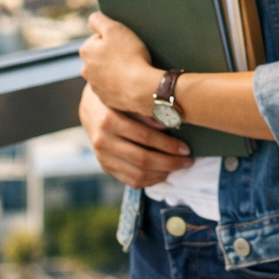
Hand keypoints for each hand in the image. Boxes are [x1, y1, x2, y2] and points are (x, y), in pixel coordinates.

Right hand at [78, 83, 193, 188]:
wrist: (90, 107)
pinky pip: (130, 180)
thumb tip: (169, 125)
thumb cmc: (116, 99)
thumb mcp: (129, 98)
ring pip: (136, 174)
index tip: (185, 148)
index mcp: (109, 120)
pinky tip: (164, 173)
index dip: (168, 145)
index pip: (144, 138)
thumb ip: (146, 112)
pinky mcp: (105, 166)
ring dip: (162, 173)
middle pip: (142, 159)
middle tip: (187, 161)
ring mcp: (102, 157)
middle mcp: (103, 141)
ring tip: (178, 167)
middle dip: (169, 162)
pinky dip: (150, 180)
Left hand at [80, 11, 158, 116]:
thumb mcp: (115, 29)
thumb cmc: (130, 56)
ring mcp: (95, 86)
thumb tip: (92, 19)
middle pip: (101, 55)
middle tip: (130, 54)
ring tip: (132, 68)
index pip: (99, 37)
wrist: (140, 89)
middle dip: (113, 54)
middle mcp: (85, 69)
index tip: (124, 42)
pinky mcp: (106, 98)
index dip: (114, 37)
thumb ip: (99, 20)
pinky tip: (131, 81)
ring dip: (116, 68)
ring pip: (106, 71)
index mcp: (86, 51)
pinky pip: (113, 86)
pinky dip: (120, 83)